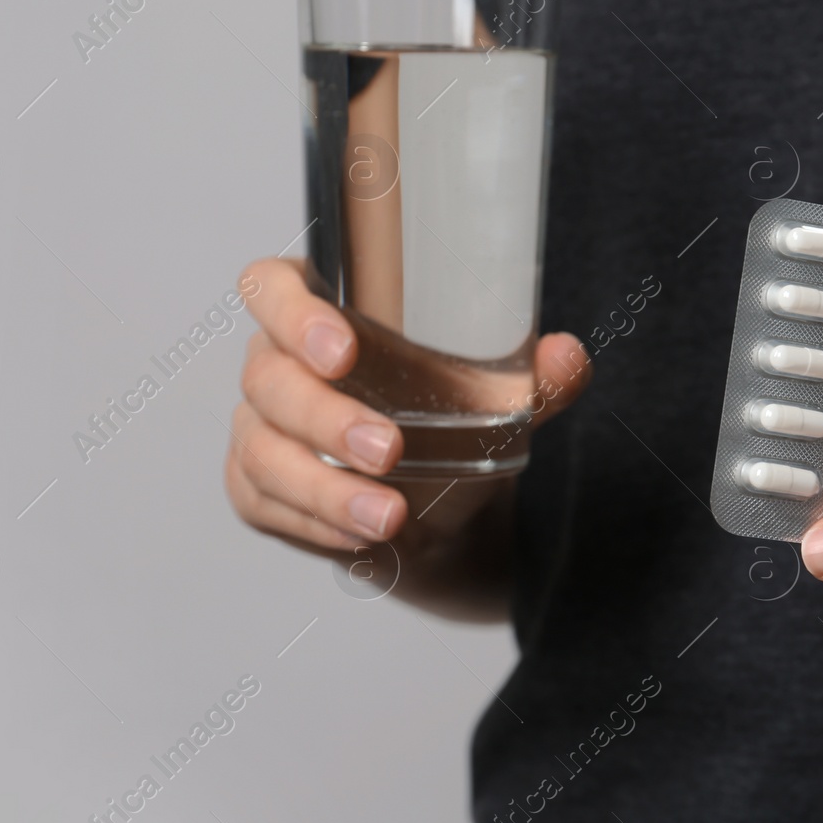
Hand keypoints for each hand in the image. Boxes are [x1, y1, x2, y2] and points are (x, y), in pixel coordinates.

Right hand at [225, 257, 590, 555]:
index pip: (272, 288)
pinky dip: (316, 522)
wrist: (441, 509)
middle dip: (326, 419)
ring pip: (264, 450)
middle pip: (269, 378)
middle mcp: (276, 362)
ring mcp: (259, 427)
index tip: (343, 350)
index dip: (295, 314)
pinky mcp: (255, 488)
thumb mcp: (496, 401)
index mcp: (320, 310)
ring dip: (324, 488)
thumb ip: (534, 378)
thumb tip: (567, 356)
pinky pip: (265, 503)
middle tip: (390, 451)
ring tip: (388, 516)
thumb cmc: (450, 424)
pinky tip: (361, 535)